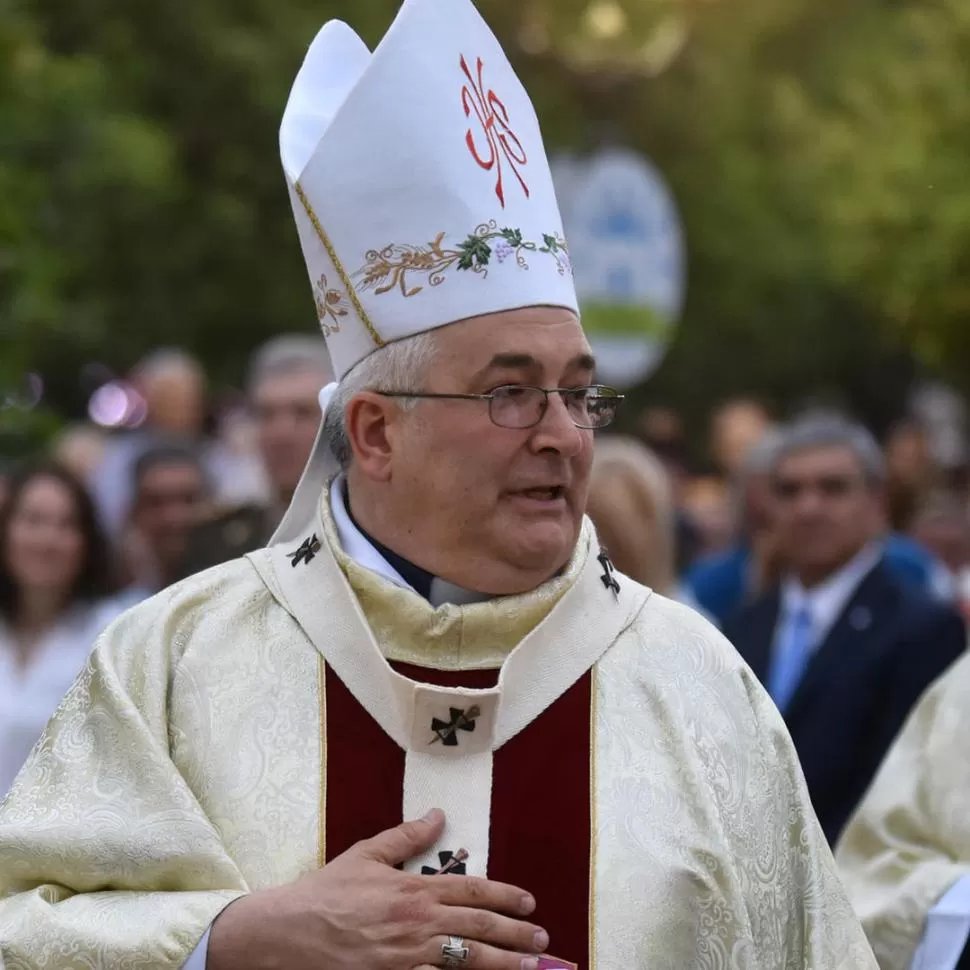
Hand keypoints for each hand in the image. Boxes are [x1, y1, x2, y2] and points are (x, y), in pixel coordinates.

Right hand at [207, 808, 548, 969]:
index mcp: (413, 887)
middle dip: (515, 932)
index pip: (472, 888)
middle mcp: (417, 922)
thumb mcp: (366, 854)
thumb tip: (437, 813)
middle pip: (478, 926)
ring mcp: (408, 956)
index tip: (529, 901)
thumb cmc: (327, 892)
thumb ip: (406, 836)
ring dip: (503, 963)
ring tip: (530, 966)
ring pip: (466, 960)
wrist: (288, 933)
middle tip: (541, 938)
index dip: (505, 895)